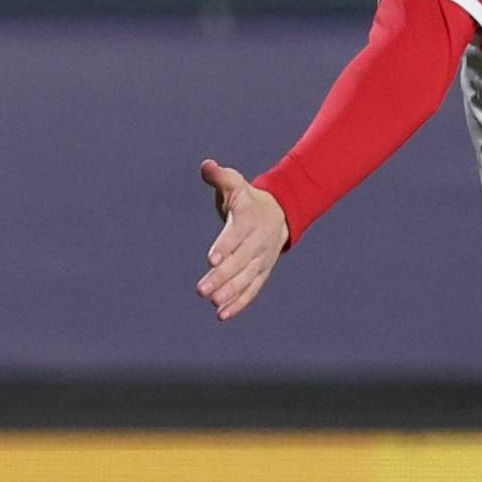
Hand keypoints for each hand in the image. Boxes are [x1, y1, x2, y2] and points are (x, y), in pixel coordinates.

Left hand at [196, 161, 289, 320]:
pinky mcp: (261, 273)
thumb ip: (219, 176)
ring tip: (213, 303)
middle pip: (240, 261)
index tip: (211, 259)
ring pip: (246, 279)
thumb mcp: (235, 183)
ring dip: (230, 293)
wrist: (279, 214)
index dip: (225, 246)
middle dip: (222, 277)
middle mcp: (257, 241)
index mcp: (249, 218)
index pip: (237, 233)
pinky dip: (239, 303)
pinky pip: (251, 290)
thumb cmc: (248, 199)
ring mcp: (261, 259)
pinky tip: (222, 315)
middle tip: (202, 290)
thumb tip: (206, 166)